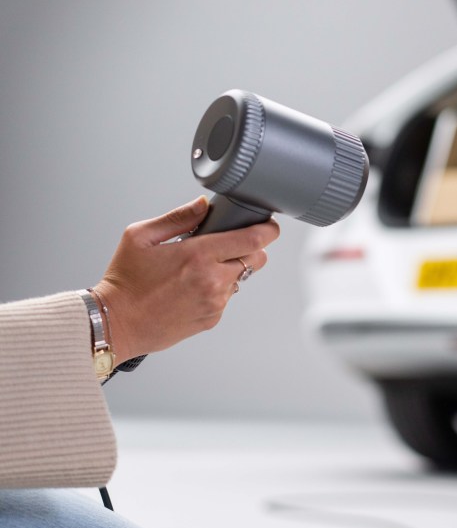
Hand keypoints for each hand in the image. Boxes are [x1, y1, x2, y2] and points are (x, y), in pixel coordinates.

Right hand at [93, 196, 280, 363]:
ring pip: (241, 278)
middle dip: (251, 248)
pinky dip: (217, 288)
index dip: (268, 229)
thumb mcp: (141, 237)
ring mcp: (215, 301)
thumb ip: (178, 217)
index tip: (269, 225)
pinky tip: (192, 287)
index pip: (253, 239)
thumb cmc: (125, 280)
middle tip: (230, 244)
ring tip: (200, 268)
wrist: (116, 323)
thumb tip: (204, 205)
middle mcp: (213, 279)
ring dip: (231, 269)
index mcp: (198, 255)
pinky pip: (227, 297)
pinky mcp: (212, 318)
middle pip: (257, 258)